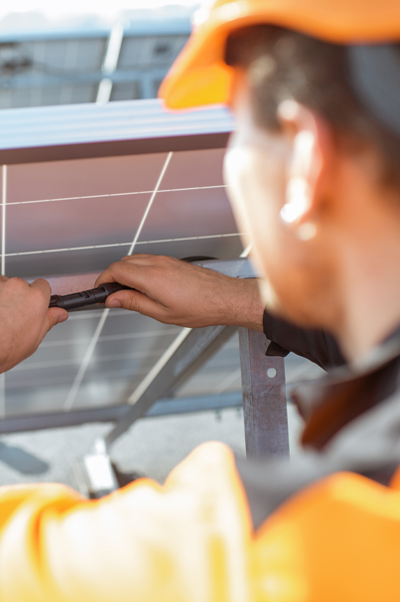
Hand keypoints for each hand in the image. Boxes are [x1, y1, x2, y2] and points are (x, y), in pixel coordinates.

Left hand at [0, 277, 67, 372]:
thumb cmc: (5, 347)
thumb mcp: (35, 338)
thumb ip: (49, 320)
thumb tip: (59, 314)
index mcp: (36, 298)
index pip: (43, 285)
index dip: (39, 296)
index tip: (34, 303)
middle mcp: (18, 288)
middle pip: (23, 285)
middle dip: (20, 298)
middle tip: (15, 315)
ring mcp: (0, 286)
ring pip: (5, 285)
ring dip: (4, 296)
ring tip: (2, 315)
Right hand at [95, 254, 263, 330]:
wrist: (224, 298)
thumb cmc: (200, 307)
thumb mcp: (162, 313)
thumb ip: (134, 304)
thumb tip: (114, 300)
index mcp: (151, 277)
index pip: (116, 271)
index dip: (103, 281)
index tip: (100, 291)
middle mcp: (157, 264)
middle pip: (123, 262)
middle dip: (112, 276)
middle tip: (111, 294)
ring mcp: (166, 260)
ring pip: (135, 260)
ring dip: (125, 272)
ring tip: (127, 292)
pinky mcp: (173, 261)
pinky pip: (148, 260)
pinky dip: (139, 270)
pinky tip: (143, 285)